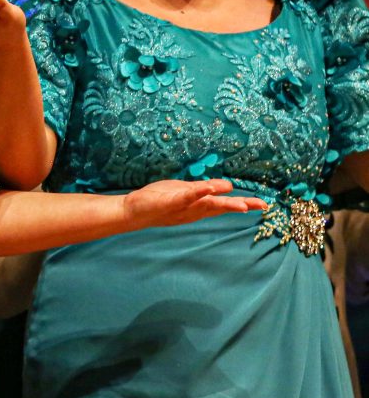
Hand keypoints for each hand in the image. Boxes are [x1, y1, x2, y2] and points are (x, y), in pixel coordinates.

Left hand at [123, 179, 266, 227]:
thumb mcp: (185, 193)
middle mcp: (194, 209)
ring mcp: (183, 206)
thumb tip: (229, 186)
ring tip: (242, 203)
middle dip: (241, 206)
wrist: (134, 210)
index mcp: (199, 206)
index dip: (243, 204)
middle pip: (220, 207)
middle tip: (262, 206)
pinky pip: (184, 196)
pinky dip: (196, 192)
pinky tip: (207, 188)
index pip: (224, 204)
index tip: (264, 204)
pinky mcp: (169, 201)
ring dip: (224, 203)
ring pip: (206, 204)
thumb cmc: (160, 200)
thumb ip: (205, 190)